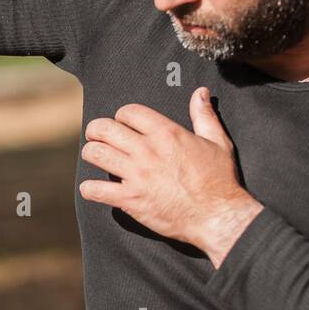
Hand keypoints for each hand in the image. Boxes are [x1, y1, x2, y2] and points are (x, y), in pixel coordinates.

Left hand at [78, 87, 261, 267]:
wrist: (217, 216)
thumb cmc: (219, 181)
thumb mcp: (217, 142)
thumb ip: (204, 116)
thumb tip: (200, 93)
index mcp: (166, 133)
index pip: (129, 112)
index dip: (122, 116)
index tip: (122, 124)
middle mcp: (147, 151)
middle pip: (104, 128)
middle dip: (96, 130)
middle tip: (96, 136)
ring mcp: (136, 175)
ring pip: (95, 154)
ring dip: (91, 153)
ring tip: (94, 156)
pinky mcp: (130, 199)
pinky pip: (96, 190)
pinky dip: (89, 189)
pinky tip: (92, 188)